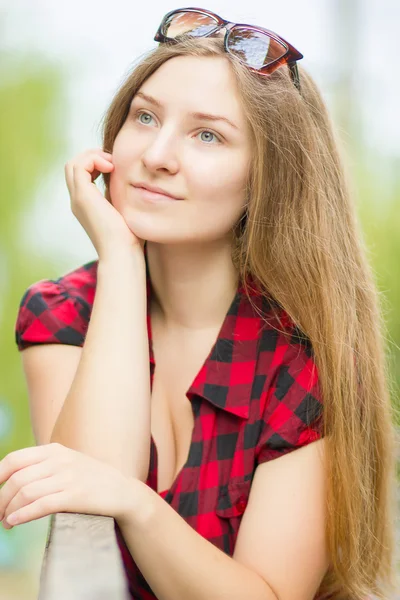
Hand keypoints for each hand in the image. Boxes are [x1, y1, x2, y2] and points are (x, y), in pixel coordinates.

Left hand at [0, 443, 135, 528]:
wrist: (122, 492)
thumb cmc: (91, 480)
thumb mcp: (67, 463)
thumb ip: (43, 466)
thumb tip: (10, 479)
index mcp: (54, 450)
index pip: (14, 459)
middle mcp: (60, 460)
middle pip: (17, 479)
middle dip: (0, 499)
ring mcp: (68, 477)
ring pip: (25, 492)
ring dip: (9, 510)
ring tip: (6, 521)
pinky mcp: (76, 495)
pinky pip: (41, 505)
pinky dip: (22, 515)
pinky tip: (15, 522)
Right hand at [65, 148, 144, 258]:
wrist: (122, 252)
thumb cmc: (130, 238)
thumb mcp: (124, 212)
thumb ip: (121, 198)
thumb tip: (133, 184)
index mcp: (86, 205)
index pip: (80, 174)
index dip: (95, 163)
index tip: (116, 166)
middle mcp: (78, 201)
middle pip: (73, 166)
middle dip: (92, 156)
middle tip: (113, 161)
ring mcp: (78, 198)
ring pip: (73, 164)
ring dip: (92, 156)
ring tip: (112, 163)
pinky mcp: (83, 196)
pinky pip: (79, 165)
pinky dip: (94, 159)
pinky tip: (112, 167)